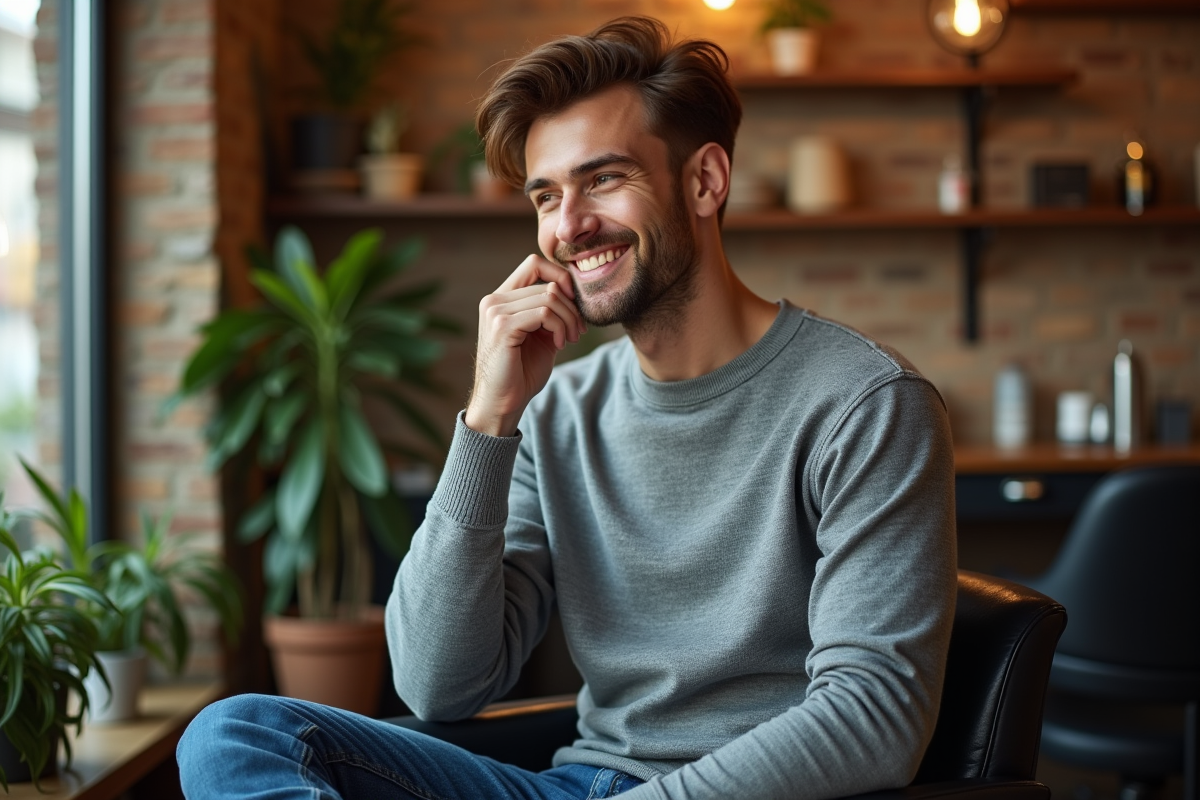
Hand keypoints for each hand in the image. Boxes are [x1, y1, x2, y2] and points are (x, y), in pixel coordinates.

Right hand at [464, 255, 585, 436]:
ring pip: (549, 297)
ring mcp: (496, 311)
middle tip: (577, 331)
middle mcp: (494, 300)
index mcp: (501, 299)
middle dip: (571, 308)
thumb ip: (550, 311)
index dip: (560, 277)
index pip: (534, 264)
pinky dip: (560, 327)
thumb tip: (573, 292)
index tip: (573, 303)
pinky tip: (560, 345)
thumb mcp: (541, 335)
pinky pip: (545, 313)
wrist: (503, 403)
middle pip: (547, 283)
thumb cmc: (521, 373)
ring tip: (570, 339)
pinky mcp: (502, 326)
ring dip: (569, 320)